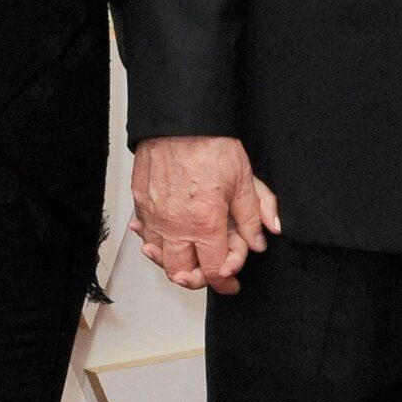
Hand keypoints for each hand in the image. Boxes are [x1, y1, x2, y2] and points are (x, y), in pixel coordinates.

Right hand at [129, 136, 281, 295]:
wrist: (179, 119)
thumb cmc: (209, 143)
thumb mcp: (243, 179)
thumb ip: (254, 214)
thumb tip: (261, 238)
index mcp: (204, 223)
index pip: (214, 270)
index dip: (225, 281)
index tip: (231, 282)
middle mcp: (175, 225)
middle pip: (181, 273)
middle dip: (198, 279)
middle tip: (211, 273)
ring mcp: (154, 215)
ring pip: (159, 257)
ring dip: (174, 262)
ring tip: (189, 257)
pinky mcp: (140, 202)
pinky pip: (144, 233)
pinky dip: (153, 240)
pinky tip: (164, 236)